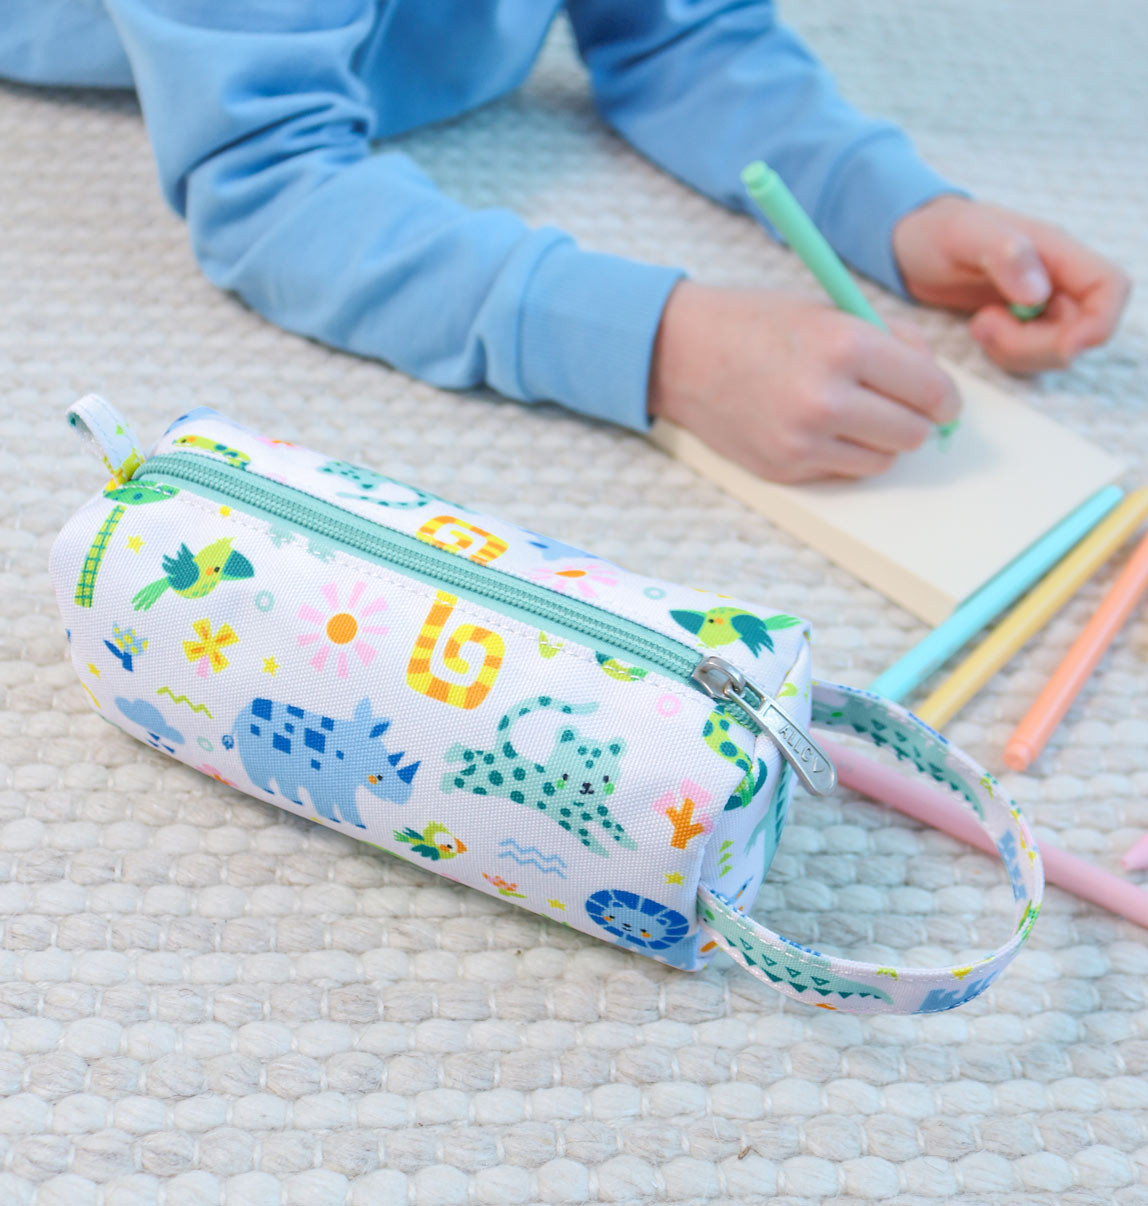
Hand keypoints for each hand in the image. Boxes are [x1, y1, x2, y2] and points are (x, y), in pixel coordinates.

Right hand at [648, 282, 959, 484]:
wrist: (681, 353)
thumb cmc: (757, 324)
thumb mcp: (830, 310)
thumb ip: (890, 342)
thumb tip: (937, 383)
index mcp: (846, 345)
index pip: (930, 390)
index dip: (945, 397)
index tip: (943, 400)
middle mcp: (827, 398)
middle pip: (913, 433)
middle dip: (917, 420)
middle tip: (904, 407)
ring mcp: (803, 440)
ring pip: (883, 460)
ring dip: (882, 441)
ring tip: (858, 415)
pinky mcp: (784, 468)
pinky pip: (843, 471)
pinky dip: (845, 453)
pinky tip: (823, 427)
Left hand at [893, 195, 1131, 372]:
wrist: (911, 245)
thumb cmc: (936, 231)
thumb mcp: (961, 235)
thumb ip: (1002, 255)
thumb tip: (1038, 293)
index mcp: (1055, 251)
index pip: (1109, 288)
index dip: (1099, 324)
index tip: (1064, 346)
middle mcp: (1057, 278)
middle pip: (1082, 330)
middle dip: (1037, 346)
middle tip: (985, 326)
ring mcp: (1041, 304)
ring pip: (1056, 349)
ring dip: (1017, 352)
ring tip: (978, 324)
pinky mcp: (1020, 324)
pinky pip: (1030, 355)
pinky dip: (1006, 355)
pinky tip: (979, 330)